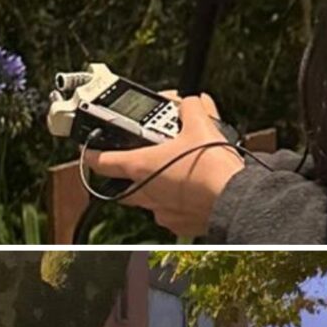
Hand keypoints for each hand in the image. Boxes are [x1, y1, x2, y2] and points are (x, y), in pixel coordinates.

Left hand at [81, 92, 243, 237]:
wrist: (237, 199)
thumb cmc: (213, 167)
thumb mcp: (201, 124)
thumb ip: (190, 108)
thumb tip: (190, 103)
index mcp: (141, 167)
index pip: (102, 162)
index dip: (91, 155)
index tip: (88, 152)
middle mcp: (146, 193)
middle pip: (122, 186)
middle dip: (126, 174)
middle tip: (138, 161)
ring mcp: (161, 211)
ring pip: (147, 200)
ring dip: (154, 187)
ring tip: (173, 173)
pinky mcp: (180, 224)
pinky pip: (170, 213)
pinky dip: (176, 202)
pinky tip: (190, 191)